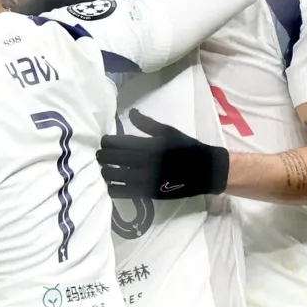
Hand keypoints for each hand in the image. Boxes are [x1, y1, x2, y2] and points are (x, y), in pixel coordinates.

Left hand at [98, 108, 228, 199]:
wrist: (206, 171)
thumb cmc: (187, 148)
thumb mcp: (168, 131)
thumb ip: (147, 124)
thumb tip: (130, 113)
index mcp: (148, 144)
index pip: (118, 143)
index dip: (106, 142)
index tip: (104, 142)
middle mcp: (144, 162)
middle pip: (112, 159)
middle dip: (103, 157)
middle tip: (100, 156)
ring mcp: (145, 179)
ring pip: (114, 176)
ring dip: (106, 172)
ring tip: (105, 170)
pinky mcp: (148, 193)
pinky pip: (123, 192)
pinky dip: (114, 188)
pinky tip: (113, 185)